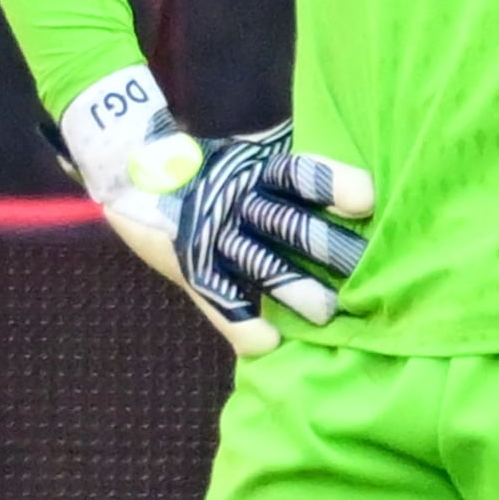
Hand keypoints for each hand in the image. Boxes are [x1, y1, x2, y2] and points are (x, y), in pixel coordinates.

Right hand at [59, 67, 374, 357]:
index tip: (367, 201)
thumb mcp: (249, 154)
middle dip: (326, 248)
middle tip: (364, 271)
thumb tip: (361, 188)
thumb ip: (290, 171)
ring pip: (258, 262)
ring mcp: (211, 234)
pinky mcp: (192, 266)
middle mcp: (235, 200)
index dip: (331, 184)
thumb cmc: (207, 164)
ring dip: (293, 289)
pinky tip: (269, 345)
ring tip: (326, 315)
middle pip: (286, 223)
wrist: (131, 169)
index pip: (299, 172)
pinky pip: (219, 299)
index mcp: (255, 168)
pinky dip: (243, 325)